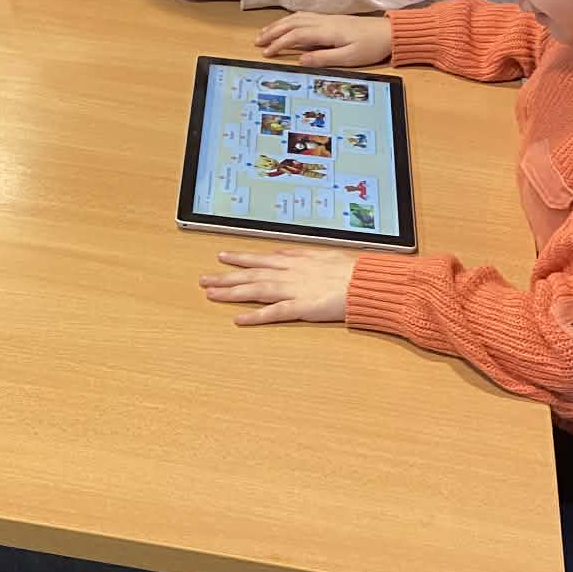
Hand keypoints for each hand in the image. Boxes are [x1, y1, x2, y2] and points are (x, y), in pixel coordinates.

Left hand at [200, 245, 356, 325]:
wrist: (368, 282)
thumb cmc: (352, 270)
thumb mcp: (324, 255)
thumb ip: (302, 255)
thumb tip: (285, 252)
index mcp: (297, 260)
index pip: (262, 258)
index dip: (241, 258)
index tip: (223, 256)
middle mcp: (291, 273)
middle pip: (252, 274)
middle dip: (227, 276)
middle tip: (204, 279)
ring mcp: (295, 290)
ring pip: (256, 290)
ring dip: (232, 292)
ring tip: (211, 294)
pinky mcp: (302, 307)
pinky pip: (274, 313)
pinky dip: (255, 316)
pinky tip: (238, 320)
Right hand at [255, 12, 392, 64]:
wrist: (389, 33)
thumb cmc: (371, 47)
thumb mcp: (349, 58)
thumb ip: (323, 58)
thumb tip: (300, 59)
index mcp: (326, 31)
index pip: (295, 35)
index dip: (278, 44)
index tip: (266, 53)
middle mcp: (324, 21)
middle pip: (292, 23)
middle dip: (272, 32)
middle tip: (257, 42)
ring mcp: (327, 18)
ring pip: (296, 18)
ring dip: (279, 25)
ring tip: (266, 33)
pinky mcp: (331, 19)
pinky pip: (304, 16)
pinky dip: (290, 20)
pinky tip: (287, 25)